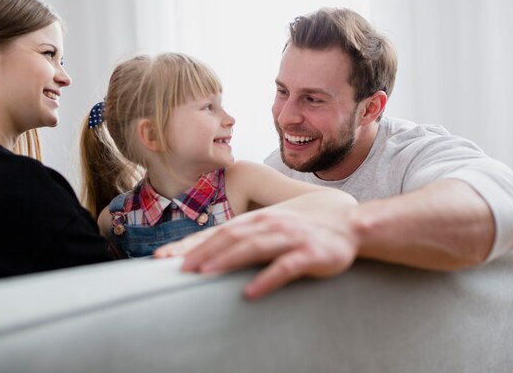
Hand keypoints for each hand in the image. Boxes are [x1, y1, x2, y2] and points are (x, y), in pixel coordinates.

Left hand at [155, 207, 358, 299]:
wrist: (350, 225)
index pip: (216, 231)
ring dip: (227, 259)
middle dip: (201, 252)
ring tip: (204, 273)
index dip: (189, 244)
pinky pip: (285, 268)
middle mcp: (269, 225)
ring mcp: (289, 238)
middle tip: (177, 269)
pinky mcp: (310, 254)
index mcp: (257, 220)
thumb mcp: (271, 228)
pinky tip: (251, 292)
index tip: (161, 257)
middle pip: (229, 236)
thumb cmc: (304, 229)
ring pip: (253, 247)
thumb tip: (212, 255)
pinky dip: (267, 279)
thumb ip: (246, 237)